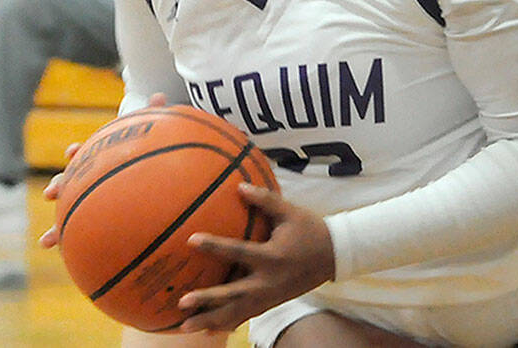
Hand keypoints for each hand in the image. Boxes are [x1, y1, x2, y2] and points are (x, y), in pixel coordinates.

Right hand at [40, 93, 168, 247]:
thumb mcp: (155, 134)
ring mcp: (97, 200)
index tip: (73, 152)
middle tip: (51, 192)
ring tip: (45, 242)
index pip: (88, 153)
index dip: (79, 152)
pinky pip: (91, 237)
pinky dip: (82, 250)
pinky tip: (77, 266)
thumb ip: (157, 116)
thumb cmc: (153, 152)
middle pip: (73, 183)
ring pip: (73, 216)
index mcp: (104, 159)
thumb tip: (160, 96)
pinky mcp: (105, 220)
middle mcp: (95, 179)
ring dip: (58, 228)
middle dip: (60, 187)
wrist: (155, 171)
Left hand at [176, 184, 334, 332]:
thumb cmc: (311, 230)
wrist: (335, 255)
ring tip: (185, 327)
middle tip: (182, 302)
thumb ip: (265, 200)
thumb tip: (239, 186)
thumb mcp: (290, 212)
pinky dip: (226, 324)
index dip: (215, 246)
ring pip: (237, 312)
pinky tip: (208, 331)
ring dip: (211, 320)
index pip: (238, 251)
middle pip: (234, 294)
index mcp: (272, 256)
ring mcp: (270, 296)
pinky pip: (246, 316)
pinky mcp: (272, 303)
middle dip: (208, 300)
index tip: (191, 240)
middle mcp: (269, 281)